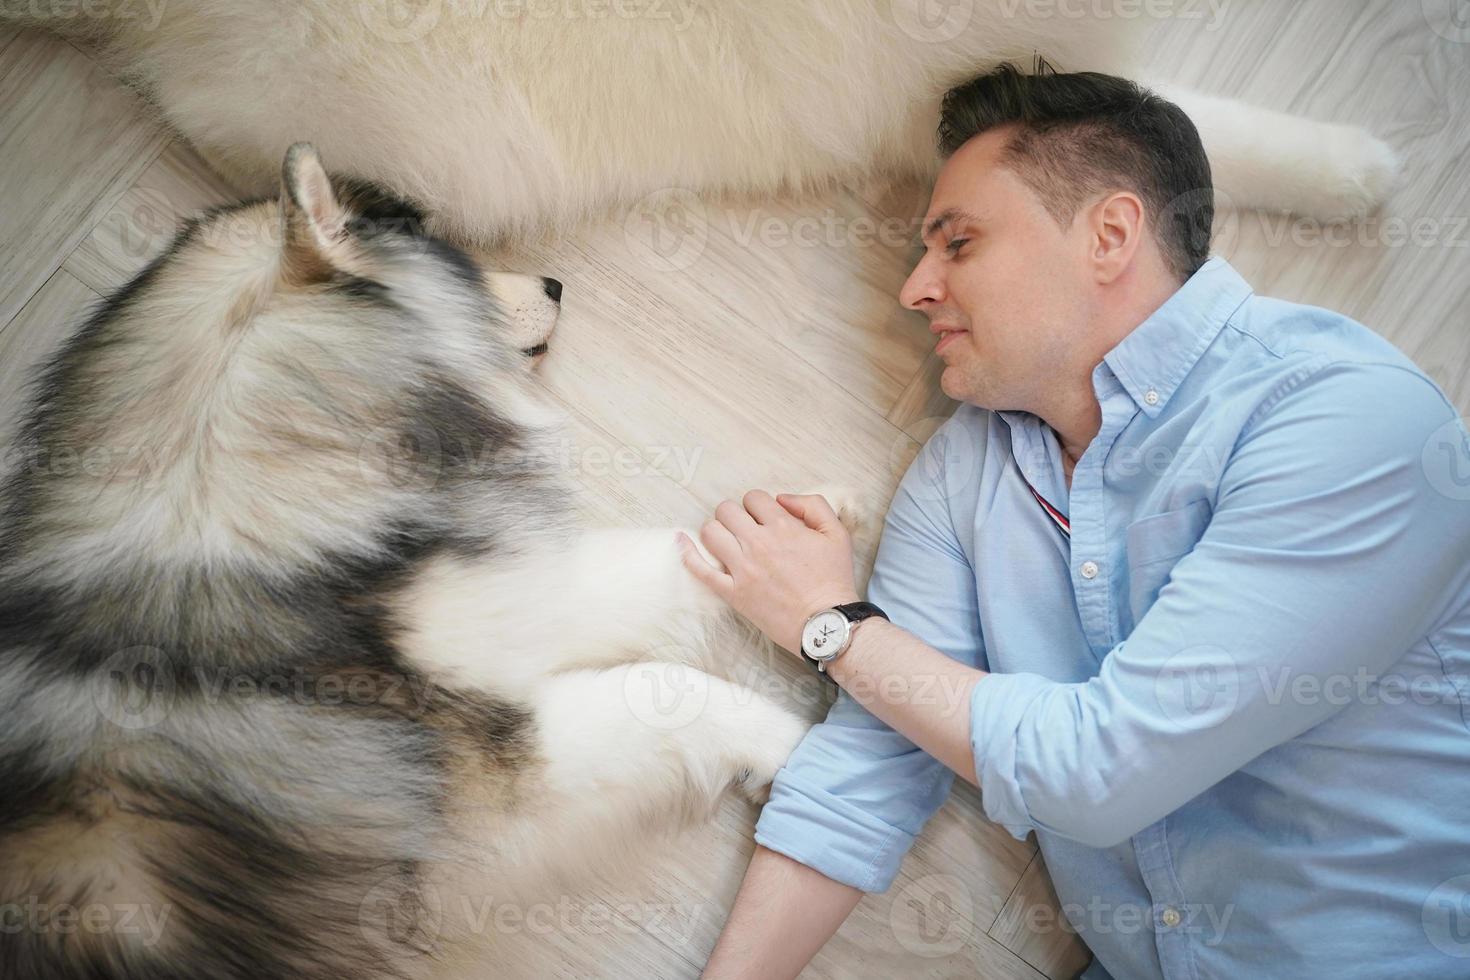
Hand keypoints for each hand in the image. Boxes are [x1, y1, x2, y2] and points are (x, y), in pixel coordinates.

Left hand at [677, 490, 858, 656]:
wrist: (826, 623)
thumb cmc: (833, 579)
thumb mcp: (837, 533)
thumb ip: (813, 505)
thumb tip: (782, 498)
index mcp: (783, 527)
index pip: (754, 498)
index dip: (758, 505)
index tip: (764, 519)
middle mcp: (758, 544)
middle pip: (727, 510)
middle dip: (735, 514)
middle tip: (746, 529)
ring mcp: (742, 569)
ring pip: (710, 532)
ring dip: (716, 530)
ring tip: (727, 540)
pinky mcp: (733, 593)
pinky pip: (700, 570)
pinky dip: (687, 553)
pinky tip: (681, 541)